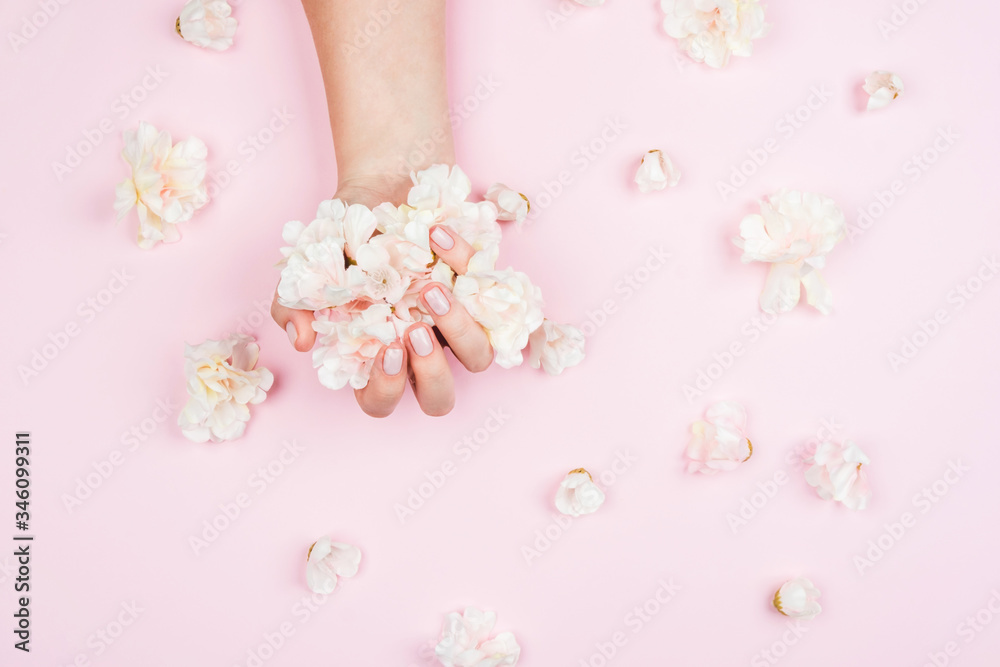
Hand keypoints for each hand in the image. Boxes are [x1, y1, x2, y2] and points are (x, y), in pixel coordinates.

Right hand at [270, 179, 493, 417]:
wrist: (381, 185)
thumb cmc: (343, 238)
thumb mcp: (307, 270)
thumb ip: (293, 307)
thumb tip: (301, 342)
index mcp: (377, 357)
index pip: (381, 401)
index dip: (386, 388)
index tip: (386, 349)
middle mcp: (421, 349)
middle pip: (439, 399)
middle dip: (433, 374)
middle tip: (415, 331)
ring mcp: (457, 323)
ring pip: (479, 358)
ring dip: (460, 330)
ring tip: (433, 290)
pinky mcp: (484, 288)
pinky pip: (492, 292)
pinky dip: (467, 264)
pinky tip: (436, 237)